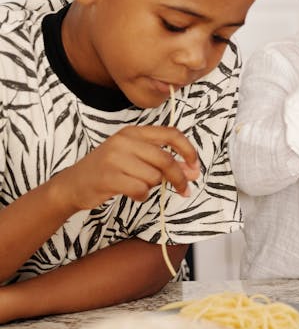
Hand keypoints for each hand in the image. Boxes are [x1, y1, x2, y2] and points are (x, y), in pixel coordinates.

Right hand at [51, 125, 200, 211]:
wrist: (72, 184)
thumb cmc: (109, 170)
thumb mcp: (135, 158)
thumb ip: (162, 162)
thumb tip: (191, 172)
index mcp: (134, 132)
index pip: (171, 134)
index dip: (188, 150)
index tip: (195, 166)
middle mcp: (125, 141)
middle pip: (166, 159)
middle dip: (179, 177)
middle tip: (185, 189)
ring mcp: (115, 158)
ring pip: (153, 176)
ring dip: (152, 186)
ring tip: (139, 185)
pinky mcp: (109, 176)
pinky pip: (140, 189)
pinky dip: (141, 196)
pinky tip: (133, 194)